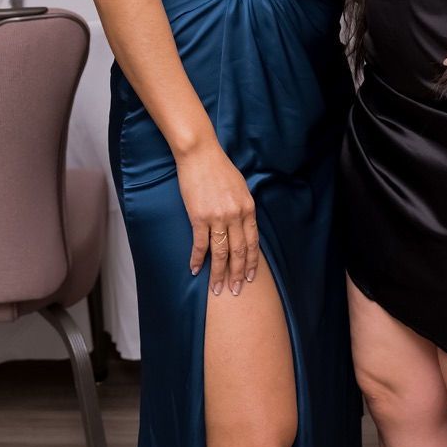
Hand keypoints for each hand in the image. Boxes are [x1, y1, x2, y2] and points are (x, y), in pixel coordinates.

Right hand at [175, 136, 258, 294]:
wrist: (200, 154)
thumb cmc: (219, 168)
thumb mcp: (240, 187)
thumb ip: (243, 208)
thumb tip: (242, 225)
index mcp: (248, 208)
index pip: (253, 242)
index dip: (251, 262)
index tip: (249, 277)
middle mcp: (236, 215)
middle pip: (239, 252)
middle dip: (237, 274)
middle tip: (235, 291)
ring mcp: (218, 217)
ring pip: (220, 253)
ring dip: (218, 274)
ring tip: (216, 289)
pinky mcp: (199, 217)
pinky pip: (200, 244)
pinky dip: (197, 259)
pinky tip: (194, 270)